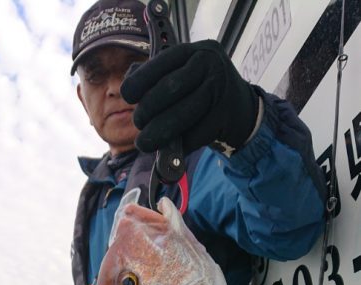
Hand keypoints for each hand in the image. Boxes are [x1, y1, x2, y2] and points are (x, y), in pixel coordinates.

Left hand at [121, 40, 258, 155]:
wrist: (241, 109)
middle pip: (170, 89)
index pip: (162, 63)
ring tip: (145, 143)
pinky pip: (195, 134)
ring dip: (159, 133)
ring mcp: (221, 90)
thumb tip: (128, 86)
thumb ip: (158, 76)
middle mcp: (210, 65)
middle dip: (148, 110)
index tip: (127, 96)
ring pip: (182, 114)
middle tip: (138, 124)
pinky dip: (180, 145)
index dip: (140, 80)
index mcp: (195, 51)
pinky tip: (172, 150)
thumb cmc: (204, 92)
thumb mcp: (185, 75)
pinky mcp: (225, 116)